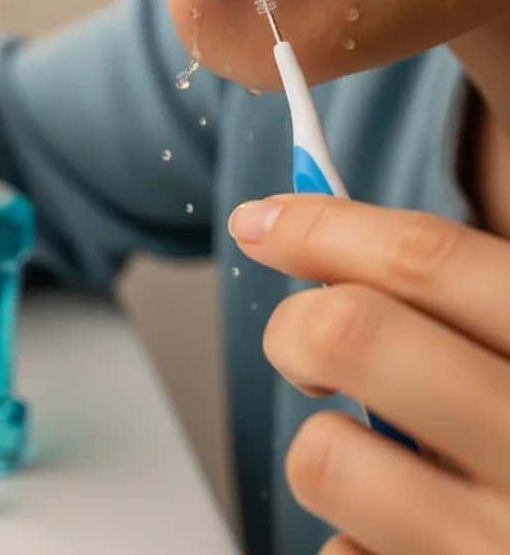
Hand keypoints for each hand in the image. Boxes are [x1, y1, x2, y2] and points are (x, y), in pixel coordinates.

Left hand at [228, 194, 509, 554]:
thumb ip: (452, 311)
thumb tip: (306, 236)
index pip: (427, 260)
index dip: (322, 227)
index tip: (258, 222)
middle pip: (348, 332)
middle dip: (293, 327)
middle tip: (300, 346)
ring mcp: (497, 545)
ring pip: (322, 455)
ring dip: (328, 450)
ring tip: (381, 465)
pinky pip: (341, 552)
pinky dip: (353, 537)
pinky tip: (404, 535)